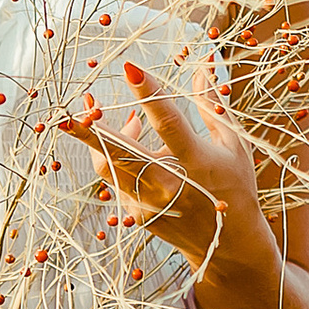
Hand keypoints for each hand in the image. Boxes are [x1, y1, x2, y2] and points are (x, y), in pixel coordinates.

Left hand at [64, 61, 264, 271]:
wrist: (228, 244)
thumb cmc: (235, 187)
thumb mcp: (232, 144)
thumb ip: (211, 104)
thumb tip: (204, 63)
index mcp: (196, 163)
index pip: (168, 123)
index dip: (148, 94)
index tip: (130, 68)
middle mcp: (168, 185)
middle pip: (119, 152)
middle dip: (91, 130)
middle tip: (72, 108)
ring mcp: (147, 203)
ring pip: (108, 164)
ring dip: (106, 136)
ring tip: (129, 120)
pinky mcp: (134, 214)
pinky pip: (114, 178)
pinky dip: (116, 155)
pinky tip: (133, 140)